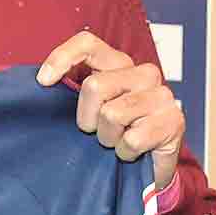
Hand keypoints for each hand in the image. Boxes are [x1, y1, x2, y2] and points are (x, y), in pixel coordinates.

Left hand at [36, 32, 183, 190]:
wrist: (148, 170)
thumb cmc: (114, 136)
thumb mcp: (90, 110)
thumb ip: (72, 91)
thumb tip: (42, 82)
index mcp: (119, 64)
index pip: (88, 44)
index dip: (62, 57)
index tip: (44, 82)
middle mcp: (143, 73)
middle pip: (95, 86)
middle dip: (86, 118)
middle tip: (96, 131)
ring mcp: (162, 95)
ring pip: (112, 115)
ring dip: (107, 138)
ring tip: (117, 141)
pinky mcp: (174, 120)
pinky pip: (131, 139)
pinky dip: (124, 153)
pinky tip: (133, 152)